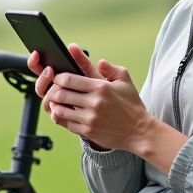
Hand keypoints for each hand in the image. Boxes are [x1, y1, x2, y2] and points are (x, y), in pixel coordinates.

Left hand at [30, 45, 188, 168]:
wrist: (138, 131)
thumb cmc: (131, 105)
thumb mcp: (124, 81)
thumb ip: (110, 68)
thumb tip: (99, 61)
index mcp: (101, 87)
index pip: (69, 79)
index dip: (59, 78)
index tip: (58, 78)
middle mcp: (94, 103)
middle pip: (61, 94)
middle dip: (54, 91)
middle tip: (54, 89)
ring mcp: (90, 119)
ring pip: (60, 110)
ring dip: (55, 105)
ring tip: (56, 101)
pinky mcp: (88, 132)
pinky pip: (66, 124)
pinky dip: (61, 118)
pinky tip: (62, 113)